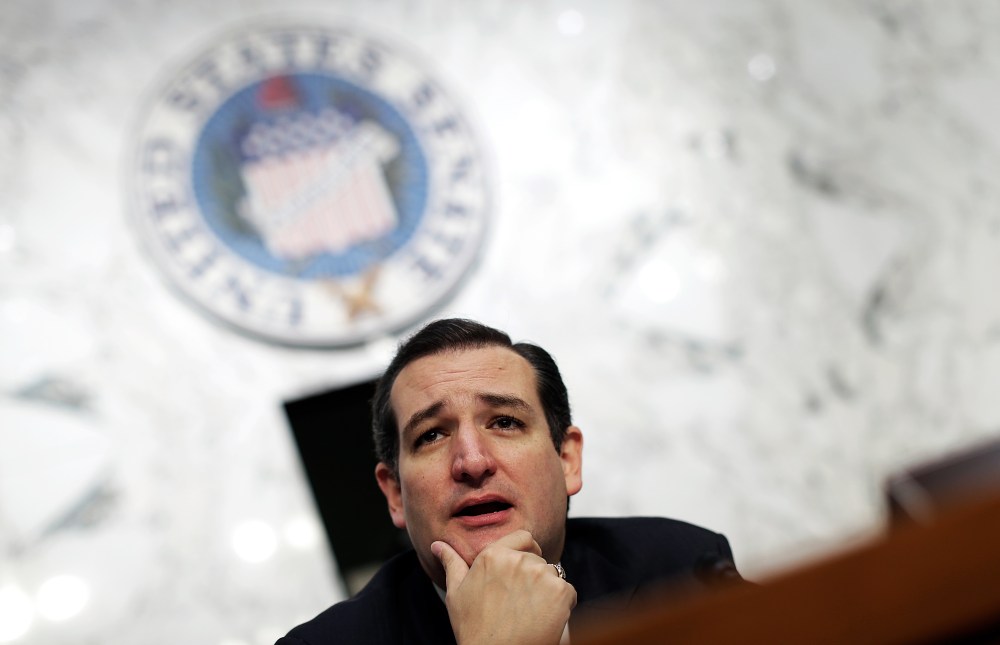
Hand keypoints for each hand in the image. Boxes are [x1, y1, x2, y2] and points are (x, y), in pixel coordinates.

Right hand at [432, 530, 575, 644]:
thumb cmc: (474, 629)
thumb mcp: (456, 594)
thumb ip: (451, 563)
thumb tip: (437, 545)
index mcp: (493, 554)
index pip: (524, 537)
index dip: (526, 551)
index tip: (522, 571)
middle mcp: (518, 560)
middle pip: (539, 559)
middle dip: (534, 577)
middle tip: (521, 603)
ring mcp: (541, 575)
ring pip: (554, 575)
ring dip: (548, 590)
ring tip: (530, 613)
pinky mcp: (560, 592)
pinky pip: (568, 591)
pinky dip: (562, 605)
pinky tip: (544, 619)